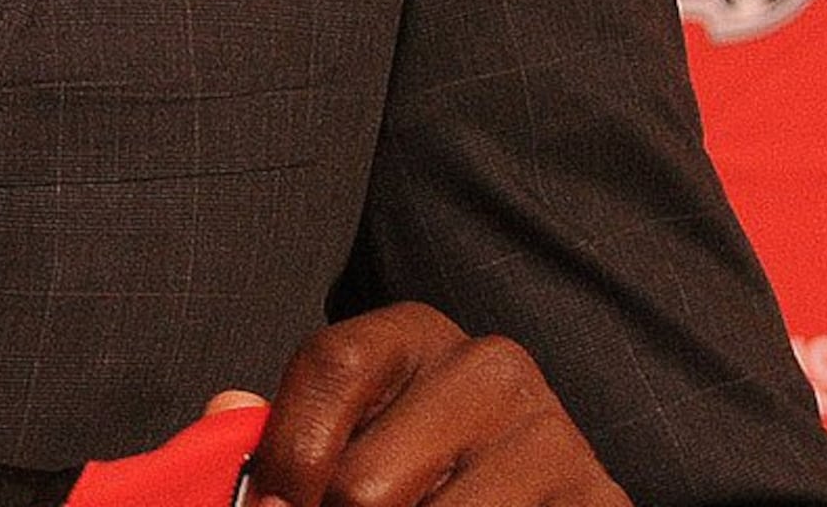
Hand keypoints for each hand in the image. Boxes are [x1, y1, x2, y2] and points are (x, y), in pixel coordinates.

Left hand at [247, 304, 629, 506]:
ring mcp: (552, 438)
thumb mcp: (345, 439)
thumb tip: (226, 410)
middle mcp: (493, 368)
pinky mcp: (600, 502)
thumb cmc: (411, 477)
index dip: (287, 454)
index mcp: (415, 335)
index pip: (333, 363)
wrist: (521, 500)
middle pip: (366, 482)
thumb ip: (287, 435)